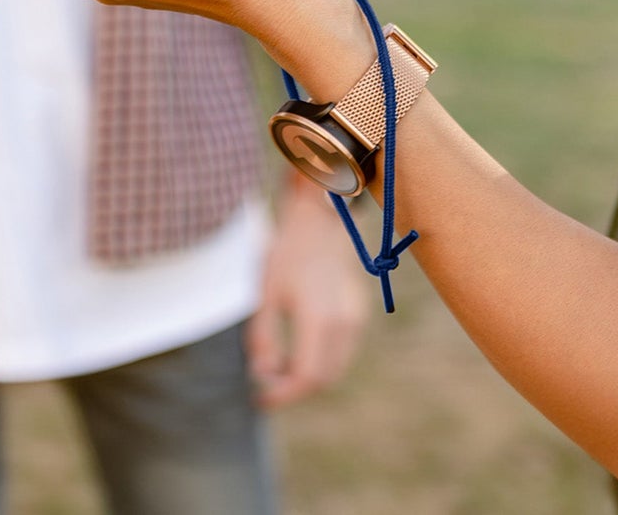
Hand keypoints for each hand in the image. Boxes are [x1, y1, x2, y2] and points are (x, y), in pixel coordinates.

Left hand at [247, 178, 369, 407]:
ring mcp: (355, 318)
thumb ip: (263, 336)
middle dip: (294, 389)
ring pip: (335, 368)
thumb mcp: (266, 293)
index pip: (306, 377)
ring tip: (278, 364)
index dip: (282, 394)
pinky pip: (341, 351)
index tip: (259, 397)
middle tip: (265, 382)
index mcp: (319, 318)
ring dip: (309, 376)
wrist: (319, 220)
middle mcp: (344, 322)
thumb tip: (261, 374)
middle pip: (324, 379)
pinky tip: (297, 347)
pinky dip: (321, 360)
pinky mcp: (358, 313)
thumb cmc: (288, 252)